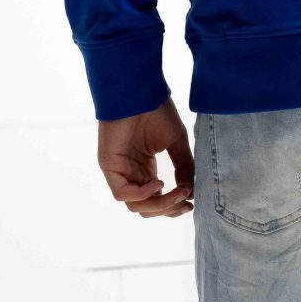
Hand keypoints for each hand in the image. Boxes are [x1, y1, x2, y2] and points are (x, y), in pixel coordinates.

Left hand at [96, 100, 193, 217]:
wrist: (139, 91)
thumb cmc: (156, 111)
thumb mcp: (176, 143)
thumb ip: (184, 167)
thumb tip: (191, 191)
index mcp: (144, 169)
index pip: (156, 201)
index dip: (173, 207)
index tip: (191, 203)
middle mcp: (131, 174)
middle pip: (147, 208)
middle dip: (168, 210)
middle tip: (186, 203)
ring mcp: (119, 171)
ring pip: (135, 205)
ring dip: (160, 205)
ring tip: (178, 192)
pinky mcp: (109, 166)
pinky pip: (122, 193)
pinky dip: (142, 195)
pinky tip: (159, 182)